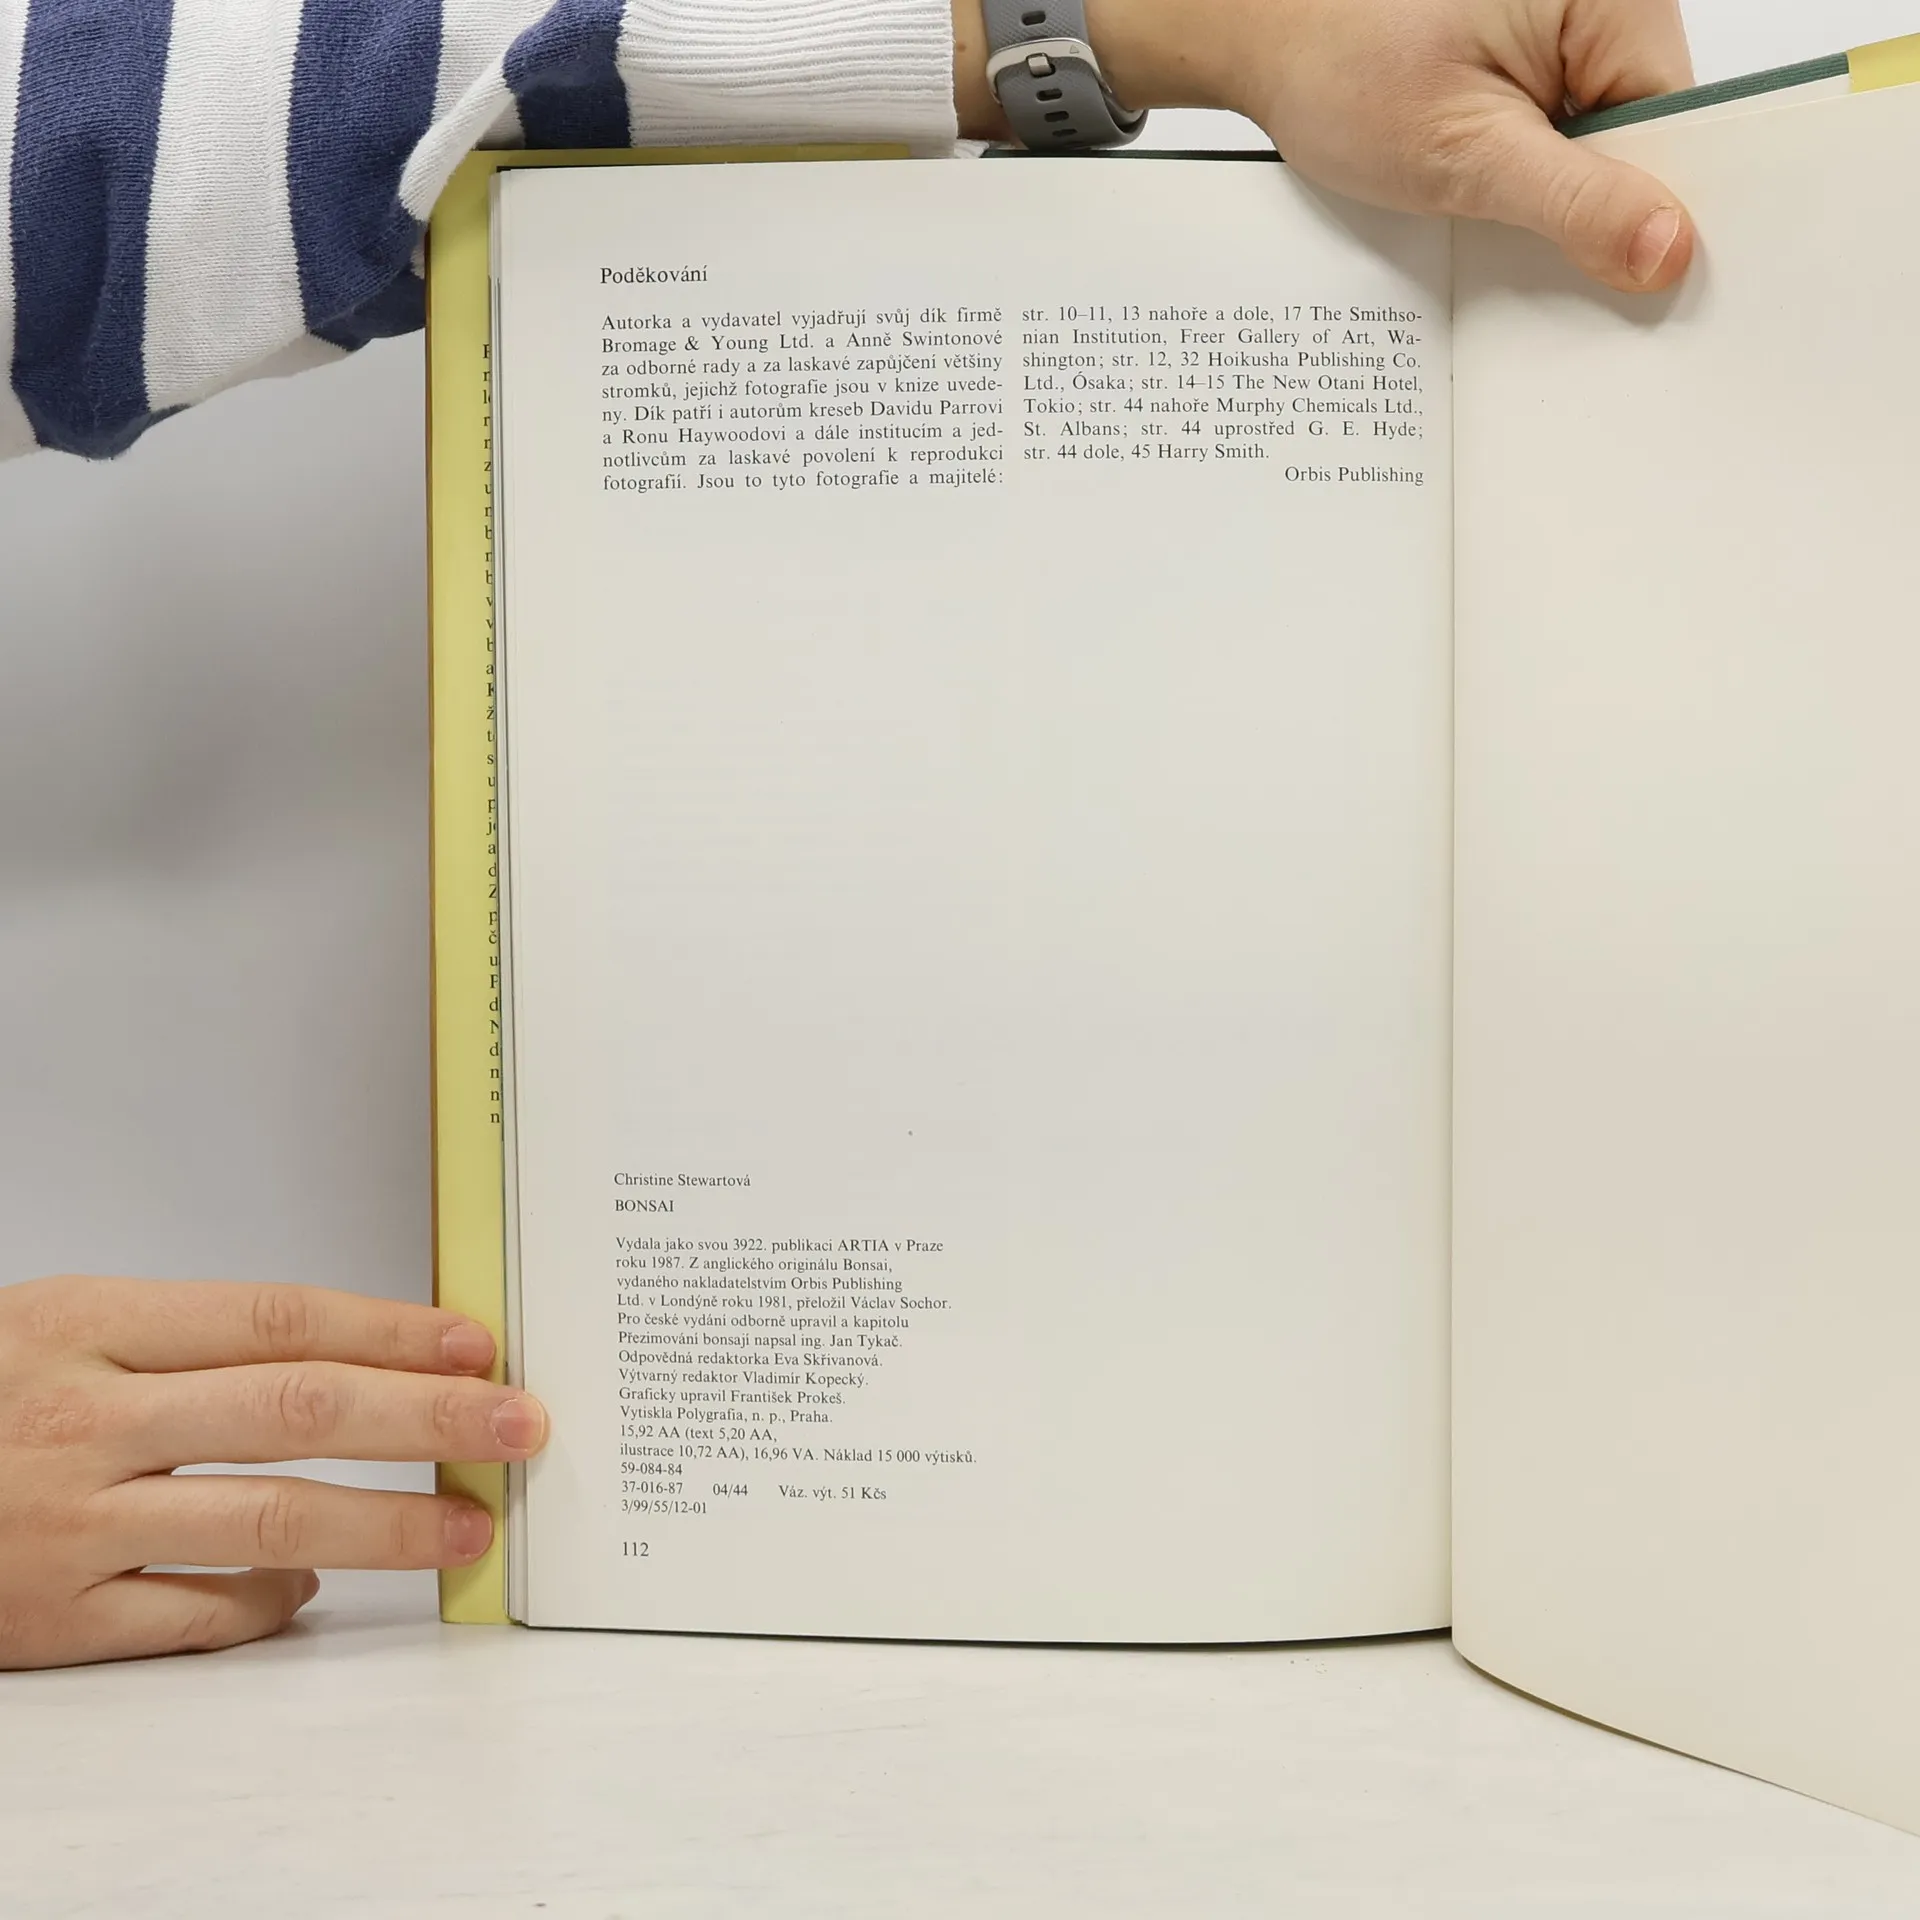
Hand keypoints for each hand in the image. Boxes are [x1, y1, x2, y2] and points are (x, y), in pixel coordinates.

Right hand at [0, 1275, 545, 1668]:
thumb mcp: (66, 1327)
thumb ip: (197, 1342)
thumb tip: (362, 1359)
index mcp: (90, 1325)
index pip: (278, 1317)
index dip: (391, 1330)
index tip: (478, 1346)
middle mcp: (85, 1422)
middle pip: (295, 1410)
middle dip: (427, 1419)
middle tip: (520, 1425)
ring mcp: (69, 1526)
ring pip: (266, 1519)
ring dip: (388, 1524)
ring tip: (470, 1524)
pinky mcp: (50, 1620)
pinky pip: (197, 1613)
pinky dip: (274, 1601)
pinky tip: (319, 1586)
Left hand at [954, 0, 1696, 292]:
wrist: (1257, 31)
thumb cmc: (1341, 67)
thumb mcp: (1463, 153)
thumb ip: (1572, 203)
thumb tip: (1672, 249)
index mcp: (1613, 0)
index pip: (1682, 129)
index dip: (1659, 216)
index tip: (1639, 293)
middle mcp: (1601, 4)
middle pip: (1643, 140)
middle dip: (1599, 216)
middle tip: (1556, 283)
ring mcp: (1564, 29)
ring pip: (1595, 147)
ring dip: (1556, 203)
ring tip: (1500, 231)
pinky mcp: (1525, 59)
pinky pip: (1554, 136)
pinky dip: (1526, 183)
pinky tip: (1488, 210)